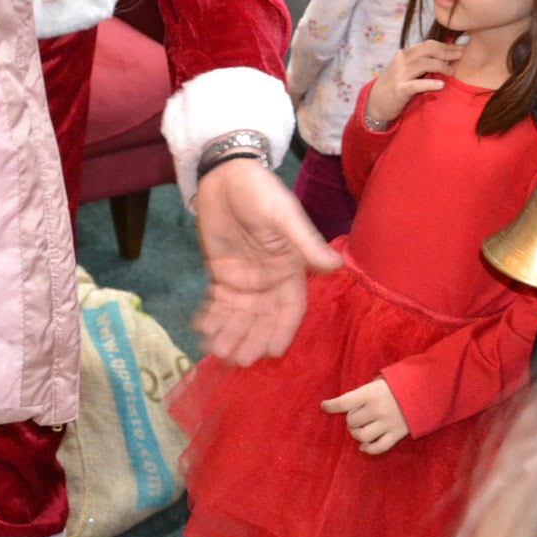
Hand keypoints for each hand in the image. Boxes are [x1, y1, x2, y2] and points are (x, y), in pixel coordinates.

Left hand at [192, 161, 341, 365]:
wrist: (226, 176)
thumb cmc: (261, 192)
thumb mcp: (284, 215)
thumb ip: (305, 242)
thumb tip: (335, 265)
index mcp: (291, 269)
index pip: (290, 308)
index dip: (282, 330)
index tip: (271, 352)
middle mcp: (269, 280)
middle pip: (262, 318)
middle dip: (250, 339)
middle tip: (237, 360)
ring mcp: (244, 279)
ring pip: (239, 316)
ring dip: (229, 334)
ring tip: (215, 353)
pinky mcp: (221, 274)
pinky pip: (218, 302)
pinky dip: (211, 317)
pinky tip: (201, 331)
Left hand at [321, 377, 408, 454]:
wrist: (428, 390)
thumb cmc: (400, 382)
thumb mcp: (380, 379)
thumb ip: (365, 391)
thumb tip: (349, 403)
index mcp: (370, 393)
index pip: (343, 402)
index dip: (331, 406)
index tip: (324, 406)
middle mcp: (377, 410)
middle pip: (351, 421)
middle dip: (350, 419)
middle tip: (356, 415)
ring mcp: (387, 424)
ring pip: (362, 436)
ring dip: (357, 434)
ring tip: (359, 429)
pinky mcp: (397, 434)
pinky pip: (378, 447)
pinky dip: (368, 449)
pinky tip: (364, 446)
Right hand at [366, 40, 462, 129]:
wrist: (376, 102)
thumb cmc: (396, 84)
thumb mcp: (406, 69)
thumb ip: (421, 61)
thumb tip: (446, 55)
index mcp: (404, 54)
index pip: (428, 44)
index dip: (445, 45)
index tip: (459, 48)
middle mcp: (402, 61)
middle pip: (428, 50)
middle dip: (446, 51)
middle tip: (460, 55)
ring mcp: (400, 75)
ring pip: (424, 64)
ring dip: (441, 66)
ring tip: (452, 72)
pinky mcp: (400, 90)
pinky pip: (416, 85)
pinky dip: (430, 84)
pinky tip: (441, 85)